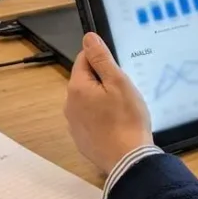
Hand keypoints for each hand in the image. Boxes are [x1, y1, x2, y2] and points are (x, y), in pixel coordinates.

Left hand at [65, 33, 154, 175]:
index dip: (102, 61)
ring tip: (122, 110)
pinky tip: (116, 125)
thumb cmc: (126, 119)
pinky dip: (100, 118)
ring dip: (101, 100)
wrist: (127, 160)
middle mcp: (69, 104)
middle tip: (124, 92)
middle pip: (85, 80)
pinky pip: (89, 119)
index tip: (118, 72)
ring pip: (87, 100)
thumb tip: (88, 38)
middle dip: (103, 81)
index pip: (84, 59)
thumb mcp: (118, 82)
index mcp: (77, 87)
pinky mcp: (81, 138)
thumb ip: (101, 58)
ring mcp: (74, 123)